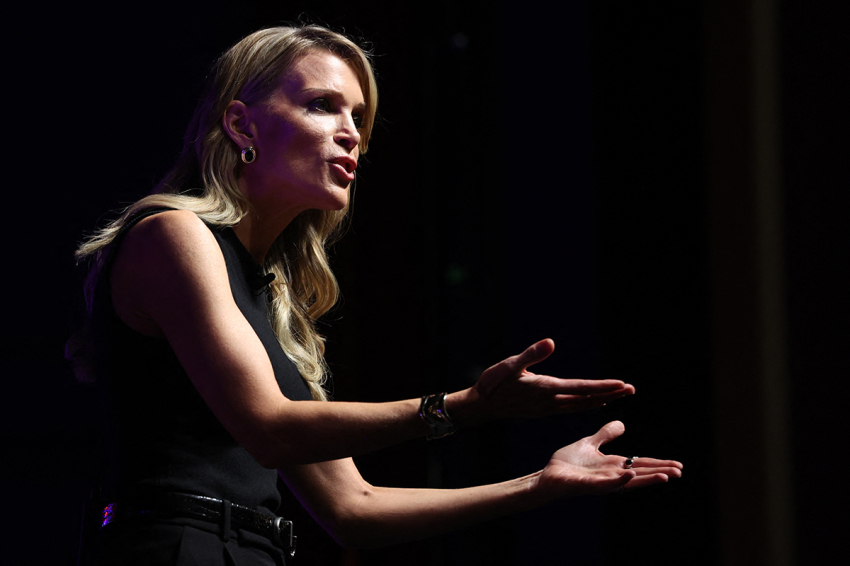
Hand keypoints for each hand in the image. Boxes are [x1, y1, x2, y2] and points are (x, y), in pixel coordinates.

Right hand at [461, 339, 634, 422]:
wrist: (481, 406)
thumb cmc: (493, 382)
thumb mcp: (509, 365)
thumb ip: (531, 354)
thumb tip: (551, 342)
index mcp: (545, 389)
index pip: (581, 388)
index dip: (603, 387)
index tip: (622, 385)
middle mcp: (551, 401)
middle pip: (586, 399)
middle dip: (610, 394)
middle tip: (632, 390)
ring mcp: (548, 408)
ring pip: (581, 405)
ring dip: (602, 400)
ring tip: (620, 395)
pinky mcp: (545, 410)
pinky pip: (572, 408)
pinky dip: (587, 404)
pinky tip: (595, 402)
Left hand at [534, 421, 682, 498]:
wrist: (547, 474)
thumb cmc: (567, 463)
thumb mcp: (590, 443)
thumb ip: (605, 435)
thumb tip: (623, 424)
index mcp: (612, 465)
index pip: (640, 463)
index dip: (658, 464)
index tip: (678, 465)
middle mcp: (610, 475)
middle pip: (640, 473)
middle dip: (659, 472)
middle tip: (680, 472)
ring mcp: (601, 482)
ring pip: (628, 481)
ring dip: (646, 479)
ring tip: (666, 477)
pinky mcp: (588, 486)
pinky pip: (606, 484)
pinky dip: (619, 480)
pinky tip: (630, 475)